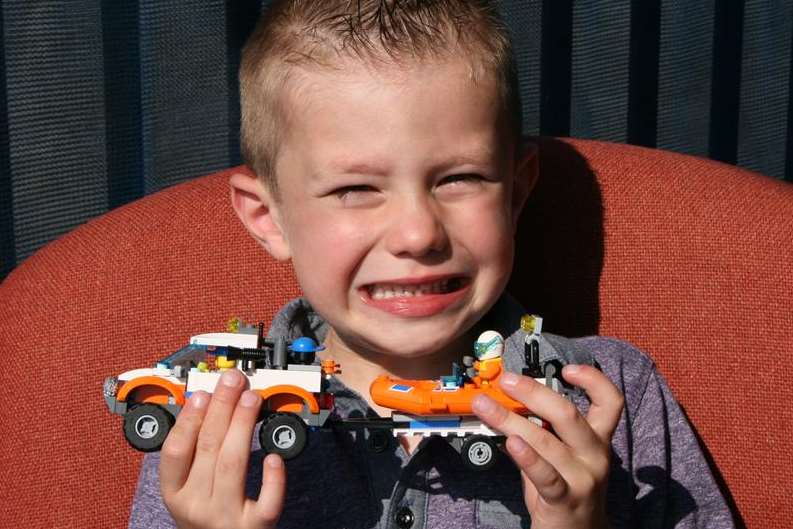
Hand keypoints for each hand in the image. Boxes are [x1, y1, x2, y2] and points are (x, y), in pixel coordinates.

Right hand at [160, 369, 286, 528]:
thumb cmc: (206, 513)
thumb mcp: (188, 487)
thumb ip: (196, 453)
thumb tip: (210, 404)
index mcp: (175, 493)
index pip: (175, 452)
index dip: (189, 419)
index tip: (203, 393)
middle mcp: (197, 506)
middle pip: (208, 448)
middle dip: (222, 408)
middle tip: (233, 381)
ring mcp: (226, 517)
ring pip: (234, 465)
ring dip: (242, 425)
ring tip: (251, 398)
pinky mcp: (255, 527)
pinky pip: (266, 503)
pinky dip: (273, 479)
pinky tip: (274, 456)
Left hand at [472, 365, 623, 528]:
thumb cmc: (566, 491)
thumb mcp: (561, 457)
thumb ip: (541, 432)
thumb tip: (506, 403)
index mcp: (598, 440)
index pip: (611, 402)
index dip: (594, 380)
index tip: (567, 368)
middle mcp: (596, 455)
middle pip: (568, 414)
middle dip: (534, 392)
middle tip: (506, 381)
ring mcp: (583, 478)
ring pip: (546, 440)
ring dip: (510, 419)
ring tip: (486, 406)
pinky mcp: (566, 499)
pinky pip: (545, 475)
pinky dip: (527, 456)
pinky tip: (510, 442)